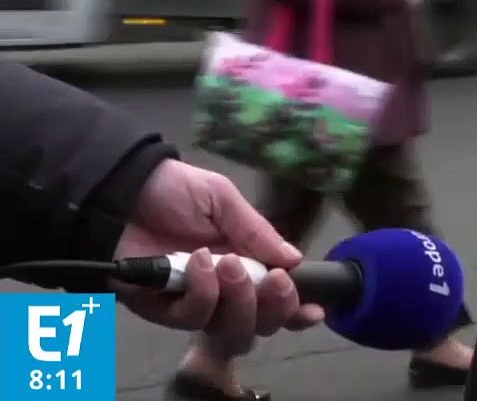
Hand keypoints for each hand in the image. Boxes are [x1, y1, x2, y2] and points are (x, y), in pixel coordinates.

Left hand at [112, 159, 323, 348]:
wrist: (120, 192)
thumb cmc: (174, 191)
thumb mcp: (222, 199)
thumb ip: (257, 231)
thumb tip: (296, 259)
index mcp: (246, 261)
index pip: (276, 296)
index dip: (296, 308)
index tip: (314, 310)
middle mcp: (224, 289)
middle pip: (259, 322)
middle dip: (275, 307)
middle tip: (275, 280)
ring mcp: (194, 301)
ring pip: (231, 328)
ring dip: (240, 299)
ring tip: (230, 264)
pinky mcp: (162, 309)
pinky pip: (192, 318)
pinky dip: (203, 293)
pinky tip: (198, 263)